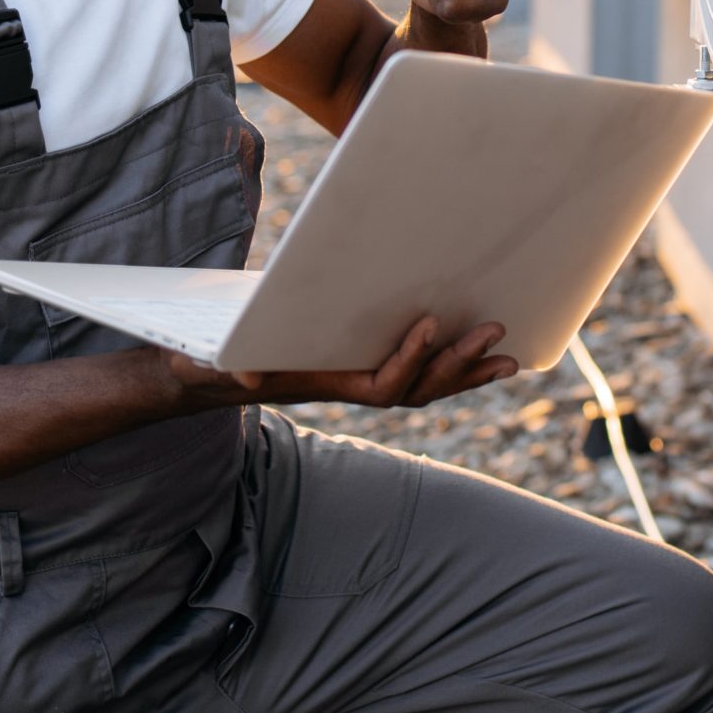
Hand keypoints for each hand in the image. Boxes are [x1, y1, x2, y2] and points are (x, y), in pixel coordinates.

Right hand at [161, 316, 519, 409]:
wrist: (204, 374)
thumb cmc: (207, 364)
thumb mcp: (209, 364)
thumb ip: (225, 369)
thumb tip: (247, 377)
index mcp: (324, 385)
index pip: (380, 385)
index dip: (408, 361)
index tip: (430, 324)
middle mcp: (350, 388)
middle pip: (416, 388)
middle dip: (455, 364)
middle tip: (493, 331)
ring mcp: (361, 379)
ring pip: (426, 386)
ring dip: (467, 371)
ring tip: (508, 356)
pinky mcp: (364, 364)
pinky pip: (419, 373)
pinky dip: (454, 367)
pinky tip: (484, 356)